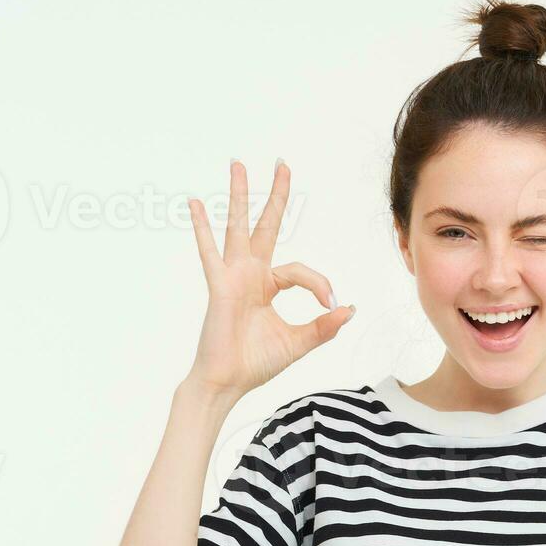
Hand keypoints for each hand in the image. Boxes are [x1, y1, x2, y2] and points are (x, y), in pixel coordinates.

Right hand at [183, 159, 353, 401]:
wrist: (229, 382)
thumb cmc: (256, 363)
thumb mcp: (300, 342)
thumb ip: (324, 326)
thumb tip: (350, 308)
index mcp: (268, 285)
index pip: (300, 271)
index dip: (319, 284)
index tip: (330, 305)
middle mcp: (251, 274)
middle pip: (267, 225)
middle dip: (276, 195)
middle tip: (282, 164)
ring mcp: (233, 276)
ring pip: (239, 227)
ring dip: (240, 196)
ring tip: (238, 165)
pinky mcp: (219, 286)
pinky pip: (210, 252)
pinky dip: (202, 228)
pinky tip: (196, 203)